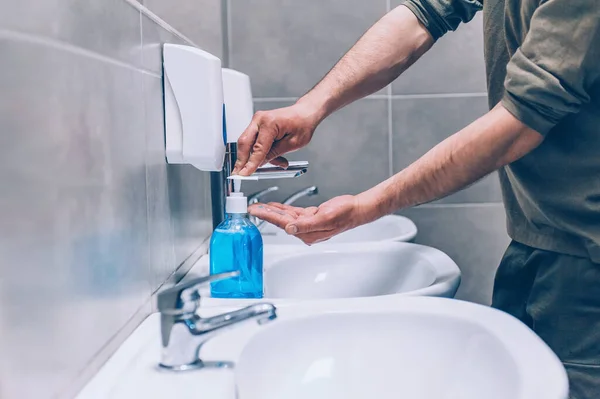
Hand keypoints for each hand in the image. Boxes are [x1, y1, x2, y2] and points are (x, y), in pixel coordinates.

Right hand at [233, 102, 320, 175]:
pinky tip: (273, 156)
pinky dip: (259, 151)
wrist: (304, 113)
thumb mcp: (292, 144)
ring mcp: (257, 121)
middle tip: (240, 172)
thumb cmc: (302, 124)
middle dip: (242, 160)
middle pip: (244, 143)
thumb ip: (274, 154)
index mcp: (270, 123)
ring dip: (255, 157)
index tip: (245, 173)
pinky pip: (253, 141)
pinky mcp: (257, 125)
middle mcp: (260, 120)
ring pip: (247, 143)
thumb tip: (260, 163)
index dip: (250, 163)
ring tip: (277, 162)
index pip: (257, 148)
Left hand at [248, 195, 364, 244]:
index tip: (255, 211)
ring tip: (259, 206)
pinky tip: (276, 206)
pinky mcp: (311, 217)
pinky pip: (293, 213)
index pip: (283, 223)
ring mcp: (308, 224)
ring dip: (273, 211)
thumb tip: (289, 229)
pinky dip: (283, 209)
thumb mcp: (326, 217)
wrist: (357, 209)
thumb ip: (306, 225)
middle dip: (266, 213)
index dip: (268, 216)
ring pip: (286, 216)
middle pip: (281, 220)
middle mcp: (306, 230)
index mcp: (308, 232)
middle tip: (252, 208)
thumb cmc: (346, 214)